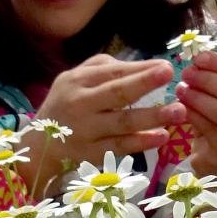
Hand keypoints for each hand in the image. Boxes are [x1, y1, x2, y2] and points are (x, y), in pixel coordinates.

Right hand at [16, 54, 185, 193]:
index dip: (139, 69)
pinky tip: (161, 137)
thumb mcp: (73, 80)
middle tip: (170, 75)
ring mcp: (85, 130)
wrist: (37, 147)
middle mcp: (80, 103)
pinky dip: (141, 143)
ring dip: (152, 116)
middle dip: (144, 83)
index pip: (112, 72)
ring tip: (179, 111)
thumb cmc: (65, 106)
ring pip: (122, 123)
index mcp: (78, 81)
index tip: (166, 66)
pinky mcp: (90, 153)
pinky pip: (119, 147)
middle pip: (116, 93)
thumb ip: (102, 67)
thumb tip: (138, 64)